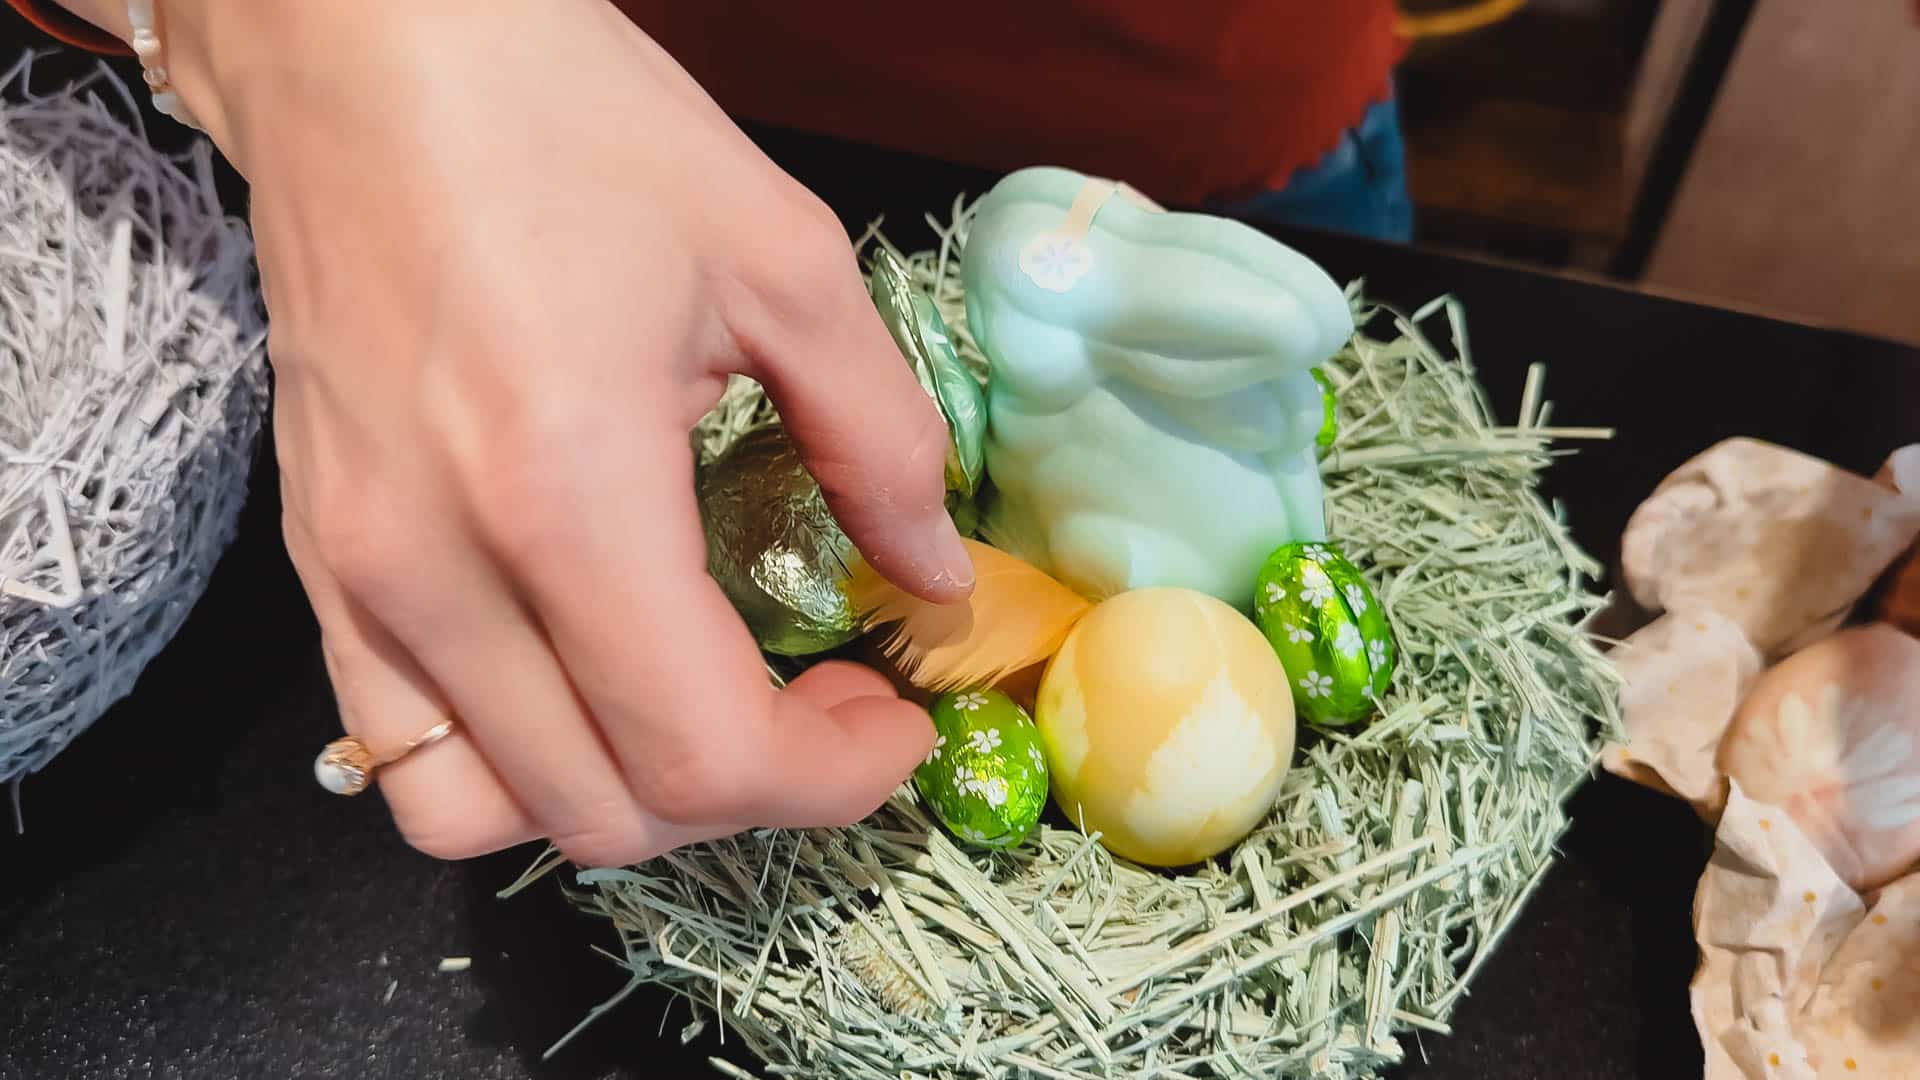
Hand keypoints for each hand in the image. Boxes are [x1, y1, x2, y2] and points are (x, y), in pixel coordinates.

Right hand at [153, 0, 970, 864]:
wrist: (368, 50)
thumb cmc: (573, 125)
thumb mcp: (782, 261)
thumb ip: (879, 439)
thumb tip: (933, 572)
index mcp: (567, 492)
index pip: (703, 754)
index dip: (830, 777)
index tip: (892, 720)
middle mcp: (439, 567)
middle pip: (605, 811)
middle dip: (748, 789)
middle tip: (822, 702)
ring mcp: (357, 575)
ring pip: (479, 813)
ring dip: (619, 796)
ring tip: (696, 706)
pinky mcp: (315, 560)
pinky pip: (394, 746)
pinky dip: (507, 762)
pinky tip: (584, 677)